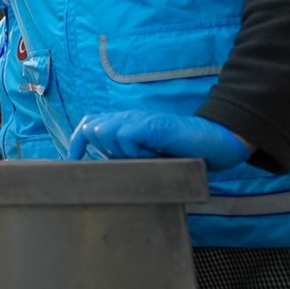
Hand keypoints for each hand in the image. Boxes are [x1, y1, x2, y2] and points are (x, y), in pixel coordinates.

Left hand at [68, 111, 250, 170]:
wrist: (216, 142)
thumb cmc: (184, 153)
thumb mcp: (149, 156)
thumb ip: (127, 155)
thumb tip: (101, 170)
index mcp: (125, 124)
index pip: (88, 126)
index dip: (76, 143)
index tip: (73, 163)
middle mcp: (127, 118)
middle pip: (93, 131)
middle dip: (105, 151)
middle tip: (135, 161)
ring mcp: (137, 119)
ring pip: (106, 134)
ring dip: (122, 152)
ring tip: (149, 157)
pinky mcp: (148, 124)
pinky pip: (126, 138)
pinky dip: (136, 150)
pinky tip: (156, 153)